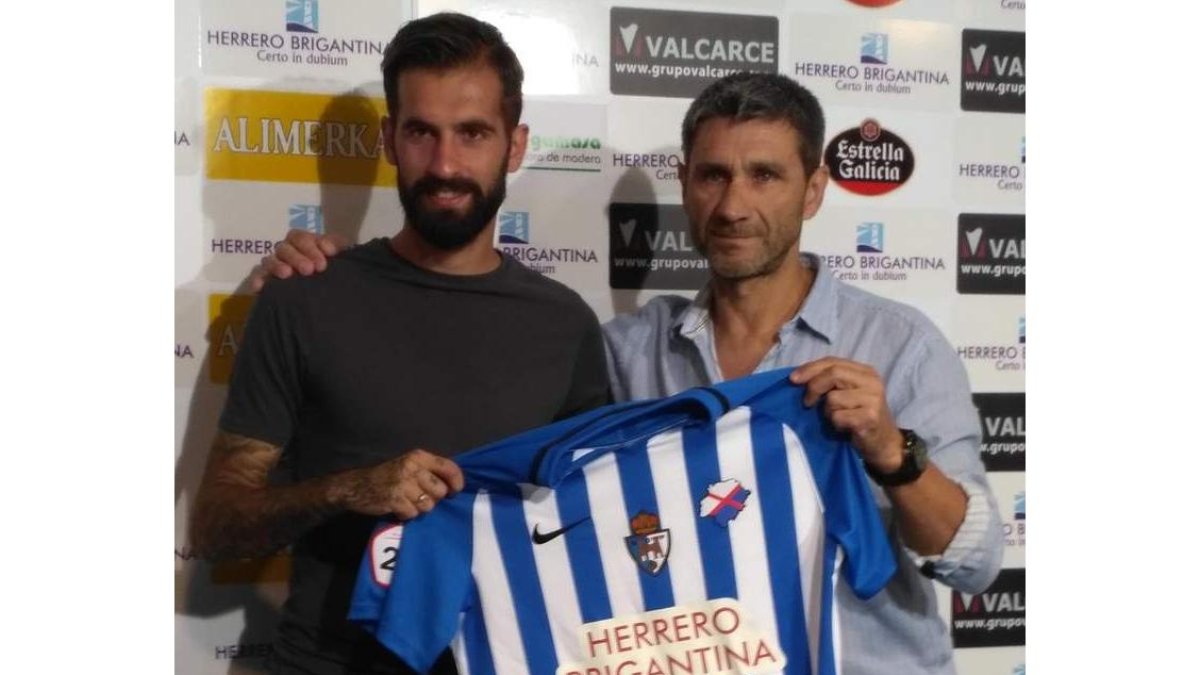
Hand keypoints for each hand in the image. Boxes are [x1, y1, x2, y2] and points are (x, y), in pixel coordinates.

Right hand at [249, 230, 349, 291]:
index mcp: (302, 245)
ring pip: (269, 260)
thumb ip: (338, 247)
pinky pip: (257, 278)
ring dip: (278, 265)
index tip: (329, 254)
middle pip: (284, 248)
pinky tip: (261, 286)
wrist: (332, 300)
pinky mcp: (266, 285)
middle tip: (310, 270)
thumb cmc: (335, 273)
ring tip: (287, 274)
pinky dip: (257, 280)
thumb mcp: (342, 258)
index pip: (299, 237)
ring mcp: (273, 268)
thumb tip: (331, 249)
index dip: (311, 243)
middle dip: (297, 256)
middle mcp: (286, 253)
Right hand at [335, 449, 464, 521]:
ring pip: (428, 505)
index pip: (449, 467)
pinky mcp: (395, 500)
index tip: (455, 491)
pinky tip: (398, 508)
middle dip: (434, 498)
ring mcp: (403, 484)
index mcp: (418, 457)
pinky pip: (413, 513)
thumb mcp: (408, 465)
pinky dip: (407, 514)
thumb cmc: (387, 476)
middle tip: (420, 497)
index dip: (457, 482)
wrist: (356, 486)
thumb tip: (454, 485)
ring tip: (407, 502)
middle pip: (440, 490)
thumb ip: (429, 470)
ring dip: (419, 508)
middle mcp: (412, 468)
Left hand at [790, 357, 904, 471]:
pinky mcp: (870, 418)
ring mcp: (873, 399)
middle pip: (833, 374)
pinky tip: (844, 428)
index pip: (832, 361)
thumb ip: (830, 382)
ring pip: (833, 398)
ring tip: (837, 418)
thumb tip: (798, 377)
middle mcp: (872, 382)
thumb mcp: (847, 393)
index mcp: (865, 371)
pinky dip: (835, 424)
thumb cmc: (859, 417)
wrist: (883, 444)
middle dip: (814, 387)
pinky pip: (838, 417)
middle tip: (807, 403)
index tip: (793, 379)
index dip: (810, 368)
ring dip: (827, 412)